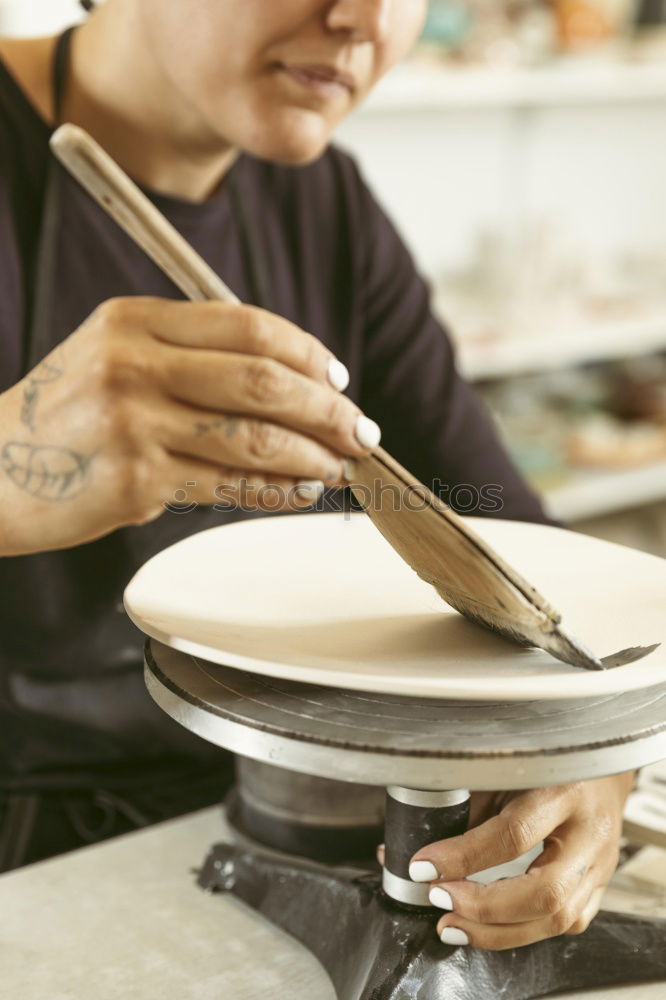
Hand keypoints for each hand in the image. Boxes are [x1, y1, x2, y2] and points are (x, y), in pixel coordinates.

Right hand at [0, 297, 378, 554]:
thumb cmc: (66, 415)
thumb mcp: (114, 354)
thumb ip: (190, 352)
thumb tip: (291, 380)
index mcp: (134, 320)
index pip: (247, 325)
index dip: (307, 353)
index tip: (338, 378)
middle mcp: (134, 364)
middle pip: (264, 381)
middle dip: (328, 409)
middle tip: (361, 431)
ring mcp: (135, 424)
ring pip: (254, 439)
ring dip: (311, 455)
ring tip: (339, 465)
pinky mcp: (137, 482)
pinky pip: (229, 487)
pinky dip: (276, 491)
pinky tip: (301, 490)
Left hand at [408, 773, 634, 949]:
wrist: (598, 757)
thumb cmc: (545, 760)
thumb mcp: (508, 767)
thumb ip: (476, 805)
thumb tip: (433, 849)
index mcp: (564, 790)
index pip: (513, 835)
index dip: (463, 857)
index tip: (423, 868)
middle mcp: (590, 832)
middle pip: (544, 892)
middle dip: (484, 908)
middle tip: (439, 900)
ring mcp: (601, 863)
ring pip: (557, 918)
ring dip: (498, 932)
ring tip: (453, 925)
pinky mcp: (602, 884)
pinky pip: (568, 923)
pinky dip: (525, 931)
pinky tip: (492, 928)